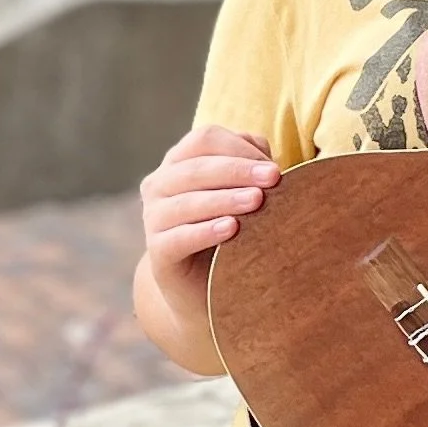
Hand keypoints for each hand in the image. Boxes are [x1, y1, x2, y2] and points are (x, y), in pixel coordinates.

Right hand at [139, 124, 280, 307]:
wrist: (210, 286)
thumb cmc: (235, 230)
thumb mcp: (244, 193)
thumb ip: (251, 166)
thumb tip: (263, 153)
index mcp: (180, 161)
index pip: (205, 140)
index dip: (239, 148)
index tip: (274, 166)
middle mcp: (160, 185)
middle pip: (197, 168)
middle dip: (238, 171)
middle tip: (274, 178)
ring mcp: (153, 218)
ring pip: (186, 202)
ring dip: (225, 199)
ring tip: (257, 200)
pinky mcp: (157, 253)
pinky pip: (177, 238)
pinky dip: (205, 232)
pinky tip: (231, 229)